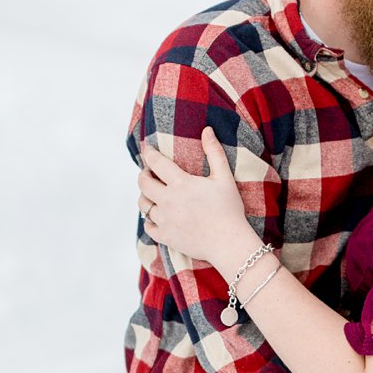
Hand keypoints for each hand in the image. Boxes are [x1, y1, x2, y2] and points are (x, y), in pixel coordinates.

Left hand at [138, 125, 257, 281]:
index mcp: (181, 184)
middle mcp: (168, 201)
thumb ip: (214, 152)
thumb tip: (207, 130)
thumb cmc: (229, 209)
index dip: (148, 153)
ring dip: (145, 196)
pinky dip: (149, 220)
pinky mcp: (165, 237)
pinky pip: (148, 227)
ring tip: (152, 193)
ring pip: (143, 205)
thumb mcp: (224, 177)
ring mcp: (165, 220)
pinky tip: (157, 216)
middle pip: (143, 183)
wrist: (229, 242)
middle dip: (143, 174)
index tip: (146, 149)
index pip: (156, 163)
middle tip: (149, 172)